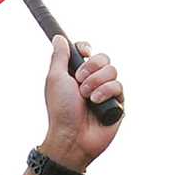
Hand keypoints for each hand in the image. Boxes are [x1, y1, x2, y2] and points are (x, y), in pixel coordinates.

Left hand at [39, 36, 122, 171]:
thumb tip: (58, 38)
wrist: (72, 137)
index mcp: (77, 75)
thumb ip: (59, 57)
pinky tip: (96, 103)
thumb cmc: (60, 111)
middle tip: (79, 81)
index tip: (83, 51)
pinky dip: (106, 92)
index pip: (88, 52)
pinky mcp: (118, 103)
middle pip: (103, 58)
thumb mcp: (55, 79)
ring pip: (112, 70)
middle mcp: (93, 82)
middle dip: (91, 67)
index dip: (86, 49)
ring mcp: (107, 92)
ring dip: (96, 81)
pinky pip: (119, 86)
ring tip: (86, 97)